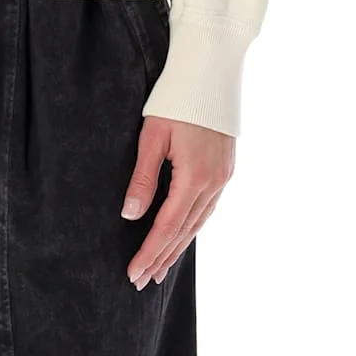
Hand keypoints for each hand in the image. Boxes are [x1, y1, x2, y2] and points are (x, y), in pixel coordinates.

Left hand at [121, 117, 234, 290]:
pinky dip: (191, 228)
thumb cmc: (175, 100)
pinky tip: (181, 237)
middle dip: (161, 258)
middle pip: (184, 231)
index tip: (133, 273)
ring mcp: (223, 178)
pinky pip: (207, 209)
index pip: (167, 226)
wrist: (211, 73)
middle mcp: (214, 183)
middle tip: (141, 282)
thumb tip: (130, 215)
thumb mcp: (152, 136)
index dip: (149, 252)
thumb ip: (142, 178)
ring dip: (177, 248)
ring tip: (159, 269)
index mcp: (194, 177)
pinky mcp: (225, 171)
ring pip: (197, 223)